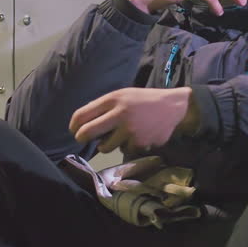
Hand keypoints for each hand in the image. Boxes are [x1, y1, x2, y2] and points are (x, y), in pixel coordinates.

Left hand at [69, 87, 199, 153]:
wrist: (174, 107)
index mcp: (113, 99)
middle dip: (81, 138)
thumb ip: (104, 107)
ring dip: (107, 145)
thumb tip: (81, 125)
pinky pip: (124, 151)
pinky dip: (127, 146)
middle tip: (82, 139)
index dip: (73, 125)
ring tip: (119, 136)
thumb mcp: (123, 96)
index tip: (73, 130)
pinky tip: (138, 136)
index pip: (82, 114)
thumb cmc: (143, 101)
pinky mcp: (139, 143)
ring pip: (104, 147)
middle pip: (87, 133)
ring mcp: (130, 130)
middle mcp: (119, 113)